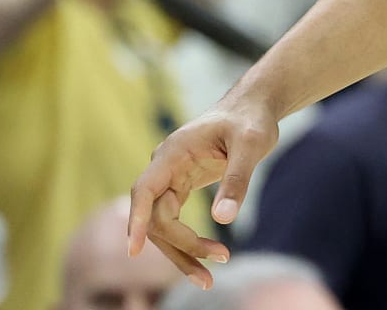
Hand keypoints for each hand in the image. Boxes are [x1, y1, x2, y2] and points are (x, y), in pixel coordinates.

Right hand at [128, 98, 277, 287]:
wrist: (253, 108)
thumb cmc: (251, 120)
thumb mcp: (251, 145)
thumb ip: (237, 179)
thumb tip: (224, 219)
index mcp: (173, 152)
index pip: (144, 190)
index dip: (135, 219)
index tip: (133, 250)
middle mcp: (165, 167)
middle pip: (156, 217)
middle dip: (180, 246)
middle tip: (215, 269)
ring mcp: (170, 178)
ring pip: (163, 224)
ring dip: (183, 252)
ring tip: (209, 280)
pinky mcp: (181, 187)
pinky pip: (175, 221)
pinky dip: (188, 241)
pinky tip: (207, 258)